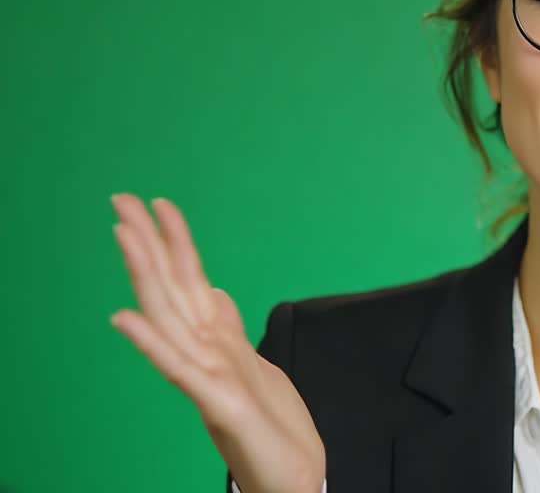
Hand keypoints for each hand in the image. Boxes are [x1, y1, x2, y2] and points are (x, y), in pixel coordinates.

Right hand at [108, 192, 324, 492]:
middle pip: (170, 287)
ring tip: (122, 235)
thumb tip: (213, 292)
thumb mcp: (254, 361)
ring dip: (144, 274)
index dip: (175, 241)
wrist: (293, 474)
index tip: (158, 202)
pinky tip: (124, 318)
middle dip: (148, 242)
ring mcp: (207, 375)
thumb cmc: (270, 422)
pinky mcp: (216, 403)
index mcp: (216, 338)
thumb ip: (228, 327)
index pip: (189, 279)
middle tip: (121, 199)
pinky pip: (178, 368)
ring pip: (168, 316)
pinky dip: (151, 343)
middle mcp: (205, 351)